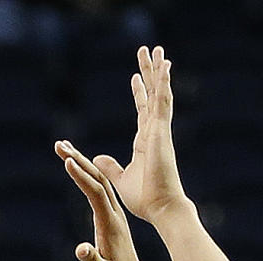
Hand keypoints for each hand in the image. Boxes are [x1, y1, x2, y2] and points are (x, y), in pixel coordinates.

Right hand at [54, 140, 147, 260]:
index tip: (67, 160)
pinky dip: (87, 175)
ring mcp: (113, 214)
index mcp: (110, 224)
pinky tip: (77, 167)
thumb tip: (80, 249)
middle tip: (59, 144)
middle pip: (97, 180)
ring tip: (63, 149)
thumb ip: (91, 260)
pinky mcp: (110, 216)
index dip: (82, 177)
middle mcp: (113, 214)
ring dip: (82, 163)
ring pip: (98, 181)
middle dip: (79, 160)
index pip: (96, 194)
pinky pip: (99, 189)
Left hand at [92, 45, 187, 225]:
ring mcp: (160, 131)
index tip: (136, 78)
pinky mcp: (161, 133)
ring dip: (158, 71)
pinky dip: (164, 84)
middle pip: (152, 96)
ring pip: (160, 93)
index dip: (140, 93)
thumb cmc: (145, 199)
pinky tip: (164, 66)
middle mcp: (154, 133)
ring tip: (158, 50)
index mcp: (145, 142)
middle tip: (149, 52)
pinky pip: (162, 103)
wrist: (161, 208)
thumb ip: (110, 166)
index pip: (142, 111)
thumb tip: (98, 157)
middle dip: (150, 74)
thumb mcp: (121, 179)